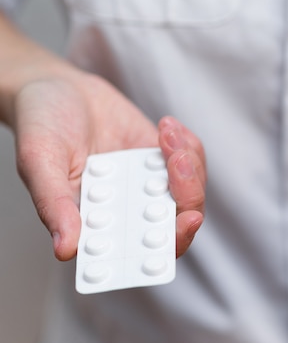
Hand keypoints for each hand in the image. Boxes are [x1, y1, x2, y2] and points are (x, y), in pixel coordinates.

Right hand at [13, 72, 205, 259]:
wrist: (58, 90)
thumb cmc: (41, 128)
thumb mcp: (40, 163)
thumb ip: (54, 205)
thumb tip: (65, 250)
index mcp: (101, 224)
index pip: (143, 251)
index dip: (171, 245)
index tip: (187, 219)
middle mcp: (130, 210)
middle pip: (178, 221)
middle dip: (189, 193)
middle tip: (178, 160)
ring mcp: (149, 184)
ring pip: (191, 189)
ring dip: (188, 162)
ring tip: (165, 133)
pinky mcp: (161, 159)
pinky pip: (192, 160)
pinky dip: (188, 145)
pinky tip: (166, 127)